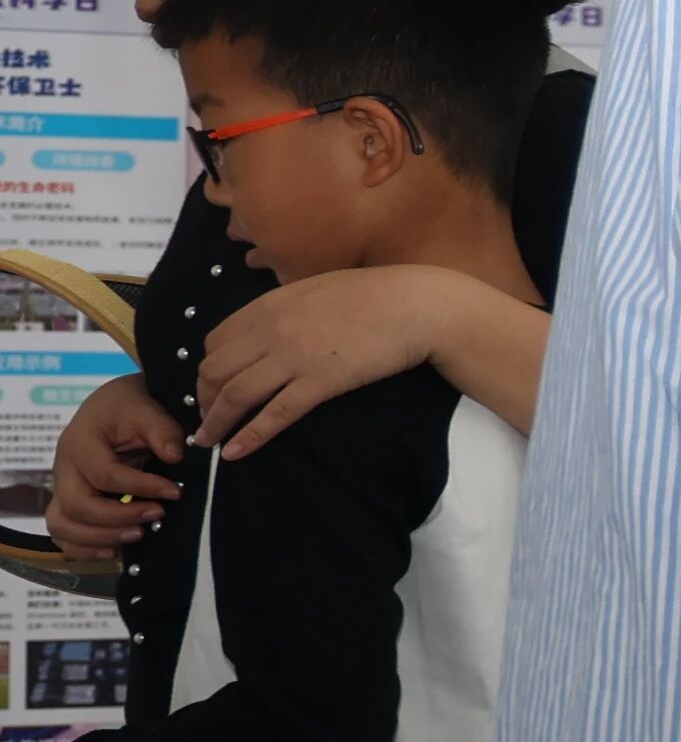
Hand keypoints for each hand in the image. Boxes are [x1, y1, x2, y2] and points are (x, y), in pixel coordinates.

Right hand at [39, 379, 184, 559]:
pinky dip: (83, 548)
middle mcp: (64, 468)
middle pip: (78, 506)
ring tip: (139, 535)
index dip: (141, 487)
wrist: (115, 407)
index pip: (104, 475)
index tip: (175, 492)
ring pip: (63, 525)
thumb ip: (162, 430)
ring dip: (100, 537)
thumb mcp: (147, 408)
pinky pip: (63, 534)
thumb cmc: (130, 406)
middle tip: (158, 515)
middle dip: (119, 517)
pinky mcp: (69, 502)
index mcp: (79, 442)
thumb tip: (175, 456)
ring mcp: (63, 488)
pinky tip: (115, 551)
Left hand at [196, 270, 452, 458]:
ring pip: (235, 395)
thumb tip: (273, 327)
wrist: (416, 305)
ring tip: (208, 441)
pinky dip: (250, 436)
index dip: (207, 369)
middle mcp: (270, 331)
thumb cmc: (375, 293)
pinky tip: (235, 452)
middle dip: (203, 399)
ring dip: (214, 422)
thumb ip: (287, 309)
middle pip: (215, 371)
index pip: (215, 342)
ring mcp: (293, 358)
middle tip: (207, 418)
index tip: (212, 386)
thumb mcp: (316, 289)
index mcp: (268, 306)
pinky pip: (275, 414)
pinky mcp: (320, 383)